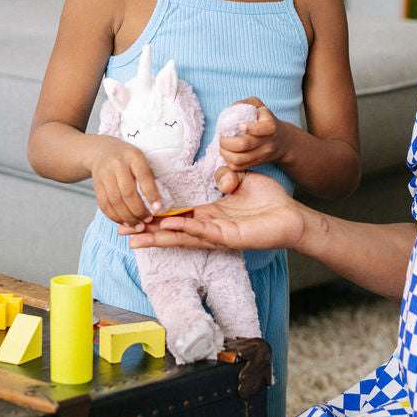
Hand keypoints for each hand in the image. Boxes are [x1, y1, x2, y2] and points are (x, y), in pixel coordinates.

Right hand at [89, 137, 162, 223]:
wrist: (102, 151)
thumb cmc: (128, 158)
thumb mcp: (140, 159)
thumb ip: (148, 176)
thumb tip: (159, 203)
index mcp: (133, 156)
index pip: (144, 177)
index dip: (151, 194)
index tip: (158, 209)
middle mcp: (117, 164)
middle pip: (127, 192)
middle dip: (138, 210)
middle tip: (148, 220)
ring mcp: (104, 175)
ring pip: (115, 201)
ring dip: (127, 217)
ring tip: (137, 225)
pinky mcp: (96, 185)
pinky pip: (104, 205)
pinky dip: (114, 217)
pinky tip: (124, 222)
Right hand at [125, 171, 306, 253]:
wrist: (293, 216)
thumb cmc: (270, 201)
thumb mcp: (243, 182)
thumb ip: (227, 178)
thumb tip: (219, 178)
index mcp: (211, 215)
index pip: (178, 216)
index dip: (158, 217)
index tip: (137, 215)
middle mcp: (211, 228)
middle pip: (173, 231)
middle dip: (148, 232)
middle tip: (123, 232)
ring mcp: (219, 236)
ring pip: (183, 236)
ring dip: (160, 236)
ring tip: (137, 237)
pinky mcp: (230, 238)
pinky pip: (204, 233)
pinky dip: (185, 230)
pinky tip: (168, 229)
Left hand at [218, 97, 288, 172]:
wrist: (283, 141)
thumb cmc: (266, 120)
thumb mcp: (260, 106)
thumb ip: (246, 104)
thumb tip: (231, 110)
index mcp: (270, 127)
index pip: (261, 129)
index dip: (249, 128)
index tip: (239, 125)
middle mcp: (267, 142)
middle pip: (244, 145)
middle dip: (227, 141)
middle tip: (222, 137)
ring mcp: (262, 155)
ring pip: (239, 159)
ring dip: (225, 153)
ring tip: (222, 147)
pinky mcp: (256, 164)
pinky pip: (239, 167)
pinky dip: (229, 162)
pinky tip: (227, 154)